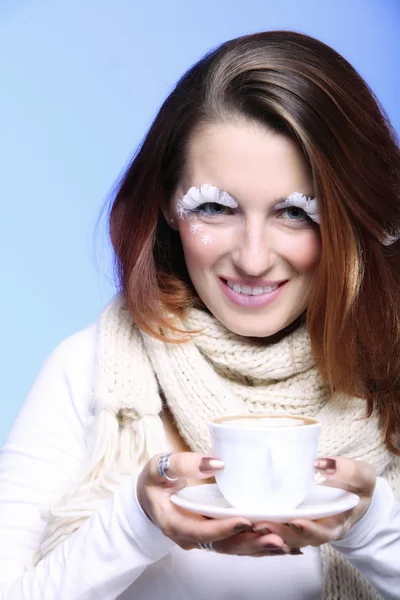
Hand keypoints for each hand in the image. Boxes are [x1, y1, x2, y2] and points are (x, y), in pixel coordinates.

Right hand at [137, 452, 300, 555]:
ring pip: (234, 548)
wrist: (148, 497)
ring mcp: (205, 539)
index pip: (202, 532)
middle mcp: (192, 538)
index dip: (225, 529)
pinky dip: (259, 545)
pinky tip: (283, 545)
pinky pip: (238, 544)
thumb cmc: (154, 481)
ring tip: (285, 543)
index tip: (246, 520)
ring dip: (259, 547)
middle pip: (225, 547)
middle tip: (277, 537)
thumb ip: (182, 464)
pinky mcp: (216, 535)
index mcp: (175, 524)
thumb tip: (214, 463)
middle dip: (251, 543)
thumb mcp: (158, 467)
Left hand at [252, 456, 376, 547]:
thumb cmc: (357, 484)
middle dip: (280, 533)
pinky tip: (246, 517)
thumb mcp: (363, 475)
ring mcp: (302, 526)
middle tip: (262, 524)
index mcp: (337, 524)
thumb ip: (349, 470)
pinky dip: (263, 524)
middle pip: (297, 538)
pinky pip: (276, 525)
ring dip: (267, 531)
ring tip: (250, 521)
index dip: (310, 529)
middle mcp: (317, 530)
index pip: (323, 533)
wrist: (352, 493)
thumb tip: (321, 464)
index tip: (296, 521)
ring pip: (283, 535)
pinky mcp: (289, 518)